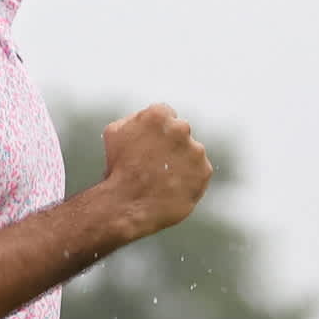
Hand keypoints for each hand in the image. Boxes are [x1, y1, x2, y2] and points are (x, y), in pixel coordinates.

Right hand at [101, 103, 212, 236]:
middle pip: (180, 132)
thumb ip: (134, 119)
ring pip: (191, 152)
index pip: (165, 115)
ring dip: (181, 162)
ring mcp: (195, 150)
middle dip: (170, 144)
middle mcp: (181, 128)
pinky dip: (189, 179)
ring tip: (162, 179)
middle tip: (155, 164)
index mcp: (158, 115)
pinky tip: (172, 187)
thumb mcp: (114, 133)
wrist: (128, 204)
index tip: (149, 145)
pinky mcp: (204, 171)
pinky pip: (199, 172)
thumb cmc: (117, 169)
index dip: (156, 131)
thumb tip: (145, 118)